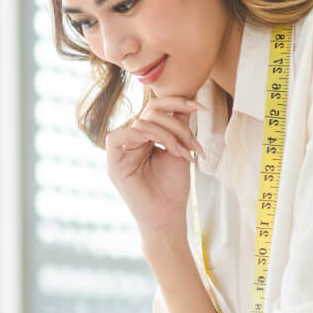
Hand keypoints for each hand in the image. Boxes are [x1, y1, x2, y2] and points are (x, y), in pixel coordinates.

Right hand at [104, 96, 204, 239]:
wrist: (167, 216)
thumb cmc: (173, 187)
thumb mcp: (180, 149)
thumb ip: (180, 124)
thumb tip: (190, 96)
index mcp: (146, 135)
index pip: (156, 108)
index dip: (177, 101)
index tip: (200, 106)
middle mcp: (132, 139)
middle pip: (150, 111)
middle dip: (176, 123)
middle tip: (193, 144)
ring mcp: (121, 150)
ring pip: (142, 122)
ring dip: (168, 134)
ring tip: (182, 153)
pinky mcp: (113, 162)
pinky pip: (123, 135)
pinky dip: (146, 136)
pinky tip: (163, 149)